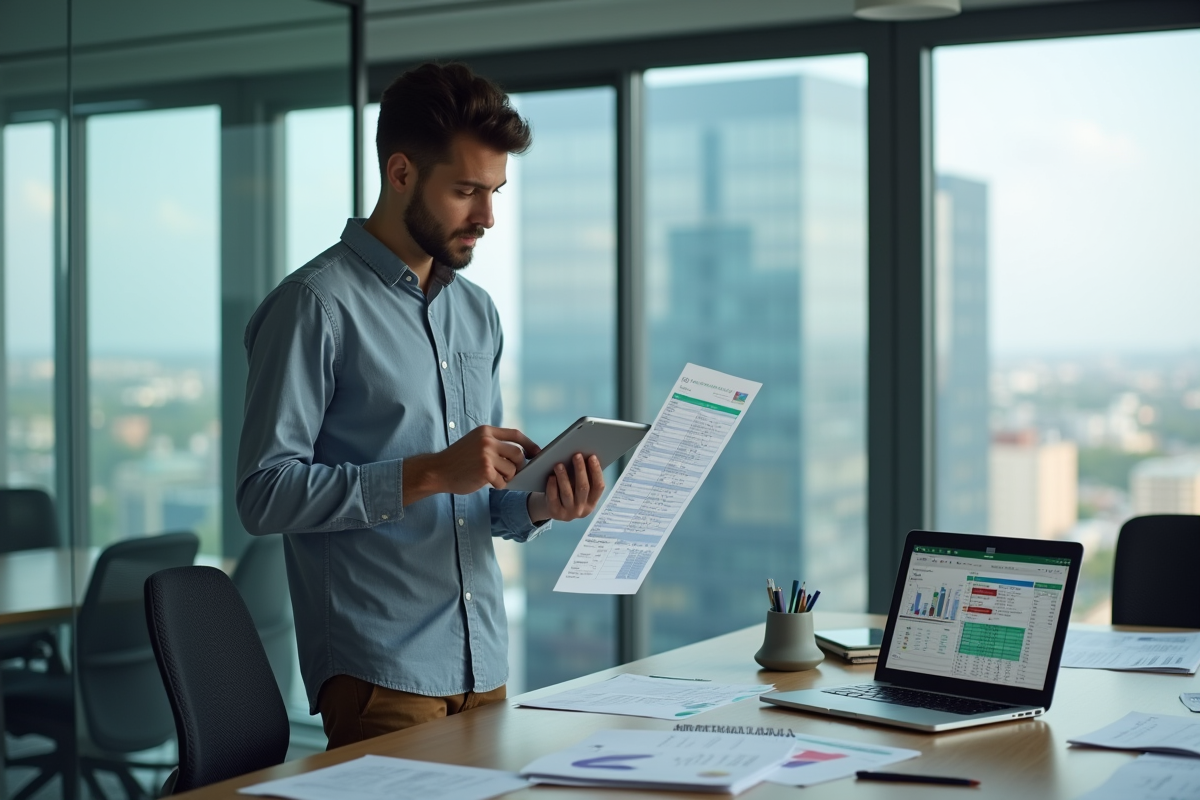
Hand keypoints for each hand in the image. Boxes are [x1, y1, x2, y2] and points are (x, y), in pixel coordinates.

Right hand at [405, 426, 539, 503]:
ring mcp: (486, 455)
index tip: (537, 453)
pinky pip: (503, 481)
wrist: (437, 470)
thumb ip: (494, 443)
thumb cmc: (458, 459)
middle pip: (518, 454)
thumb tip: (522, 454)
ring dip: (507, 477)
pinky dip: (499, 485)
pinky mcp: (485, 471)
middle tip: (512, 472)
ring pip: (512, 469)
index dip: (529, 444)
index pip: (516, 434)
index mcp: (486, 431)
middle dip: (519, 466)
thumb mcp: (475, 442)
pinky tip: (487, 483)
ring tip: (495, 477)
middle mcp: (487, 441)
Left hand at [527, 453, 604, 522]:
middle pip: (583, 488)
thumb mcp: (578, 489)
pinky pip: (553, 499)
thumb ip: (584, 477)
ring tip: (559, 464)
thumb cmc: (569, 493)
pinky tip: (551, 477)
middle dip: (580, 470)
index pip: (599, 486)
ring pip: (567, 493)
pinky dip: (552, 487)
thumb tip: (584, 456)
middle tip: (576, 455)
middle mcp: (582, 509)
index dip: (596, 471)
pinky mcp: (555, 513)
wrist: (554, 510)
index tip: (592, 456)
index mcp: (592, 502)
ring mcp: (569, 513)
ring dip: (563, 477)